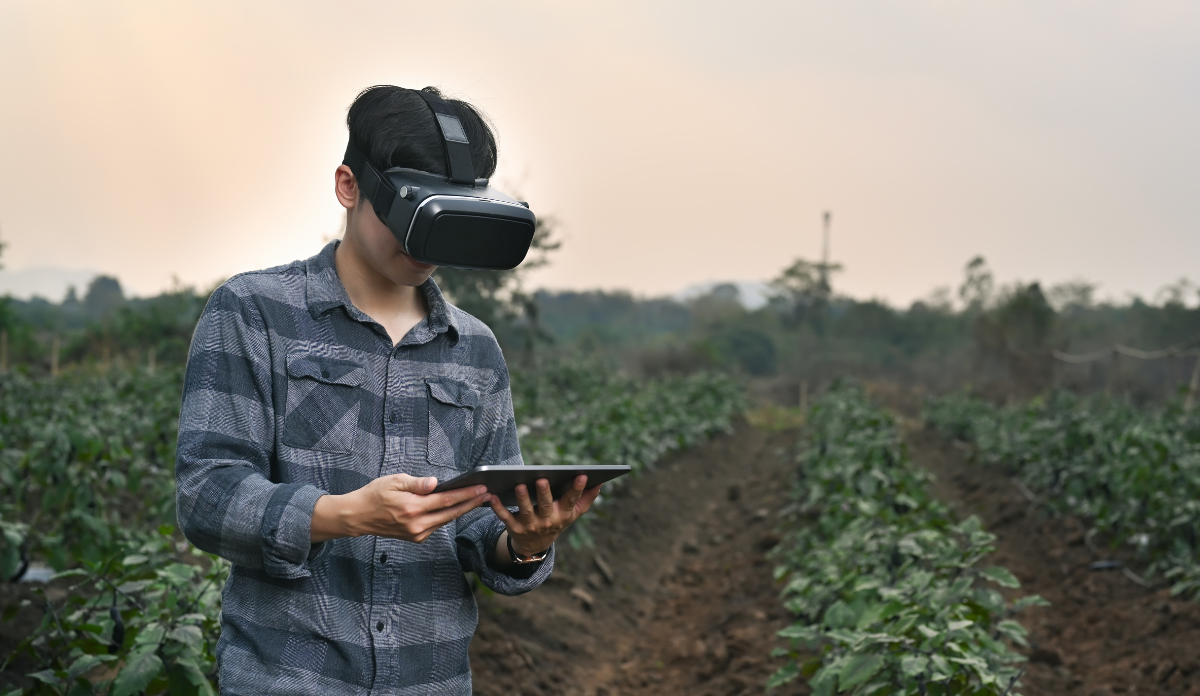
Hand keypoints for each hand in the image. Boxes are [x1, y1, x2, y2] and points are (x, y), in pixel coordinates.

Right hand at [311, 474, 489, 542]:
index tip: (481, 488)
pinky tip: (457, 507)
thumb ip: (417, 484)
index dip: (465, 494)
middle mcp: (417, 524)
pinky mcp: (416, 538)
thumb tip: (436, 483)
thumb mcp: (394, 481)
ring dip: (462, 510)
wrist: (358, 517)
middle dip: (471, 503)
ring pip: (445, 520)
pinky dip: (447, 516)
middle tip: (488, 494)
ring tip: (477, 499)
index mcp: (412, 508)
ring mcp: (417, 533)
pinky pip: (436, 525)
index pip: (445, 500)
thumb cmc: (375, 494)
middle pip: (451, 513)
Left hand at [488, 476, 601, 556]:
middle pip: (546, 505)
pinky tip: (492, 497)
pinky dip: (498, 508)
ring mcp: (531, 525)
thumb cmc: (556, 521)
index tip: (582, 476)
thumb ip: (586, 499)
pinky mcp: (514, 528)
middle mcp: (548, 521)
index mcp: (563, 514)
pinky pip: (505, 517)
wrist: (535, 546)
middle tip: (542, 480)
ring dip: (522, 498)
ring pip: (526, 510)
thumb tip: (600, 483)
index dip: (578, 489)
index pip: (572, 500)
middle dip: (544, 493)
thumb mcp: (572, 514)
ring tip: (519, 485)